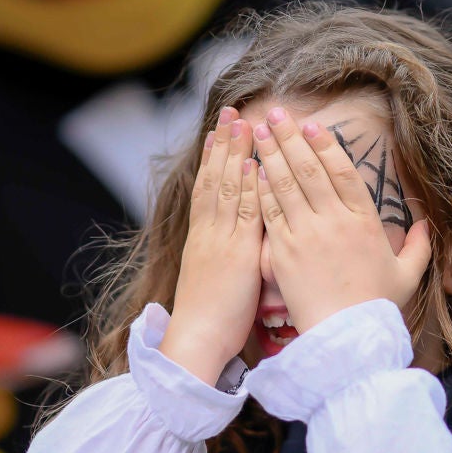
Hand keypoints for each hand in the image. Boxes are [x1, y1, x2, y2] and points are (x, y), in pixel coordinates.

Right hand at [159, 107, 262, 384]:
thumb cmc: (209, 321)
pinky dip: (249, 187)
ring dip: (235, 153)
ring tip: (241, 122)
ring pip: (227, 188)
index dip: (215, 159)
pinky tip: (255, 164)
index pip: (208, 189)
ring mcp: (220, 241)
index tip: (220, 132)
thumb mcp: (215, 279)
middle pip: (216, 179)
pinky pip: (243, 214)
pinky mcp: (236, 254)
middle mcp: (208, 233)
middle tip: (229, 111)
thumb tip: (240, 245)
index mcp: (203, 239)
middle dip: (223, 144)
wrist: (196, 341)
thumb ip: (227, 256)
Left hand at [252, 107, 429, 332]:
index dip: (326, 145)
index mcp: (365, 222)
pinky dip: (260, 187)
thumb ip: (419, 246)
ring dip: (270, 153)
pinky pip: (270, 211)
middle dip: (290, 137)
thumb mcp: (408, 275)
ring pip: (285, 184)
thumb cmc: (377, 308)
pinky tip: (251, 170)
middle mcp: (335, 221)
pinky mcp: (283, 252)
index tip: (312, 125)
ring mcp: (306, 235)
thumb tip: (425, 224)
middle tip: (276, 114)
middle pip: (309, 169)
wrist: (347, 339)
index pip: (344, 172)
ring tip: (257, 130)